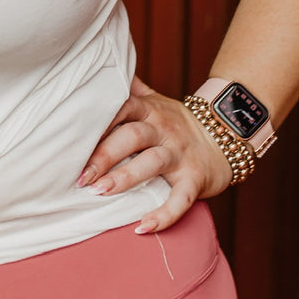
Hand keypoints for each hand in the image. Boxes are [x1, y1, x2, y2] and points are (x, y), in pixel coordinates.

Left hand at [77, 74, 232, 232]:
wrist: (226, 135)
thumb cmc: (177, 121)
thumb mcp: (155, 99)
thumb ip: (129, 88)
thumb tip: (100, 69)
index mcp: (149, 109)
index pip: (121, 108)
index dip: (97, 121)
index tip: (72, 137)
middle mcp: (164, 128)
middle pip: (132, 136)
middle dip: (104, 154)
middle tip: (80, 175)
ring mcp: (180, 154)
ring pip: (152, 163)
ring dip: (125, 178)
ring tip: (99, 192)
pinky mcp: (195, 179)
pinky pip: (181, 199)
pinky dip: (163, 215)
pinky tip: (142, 228)